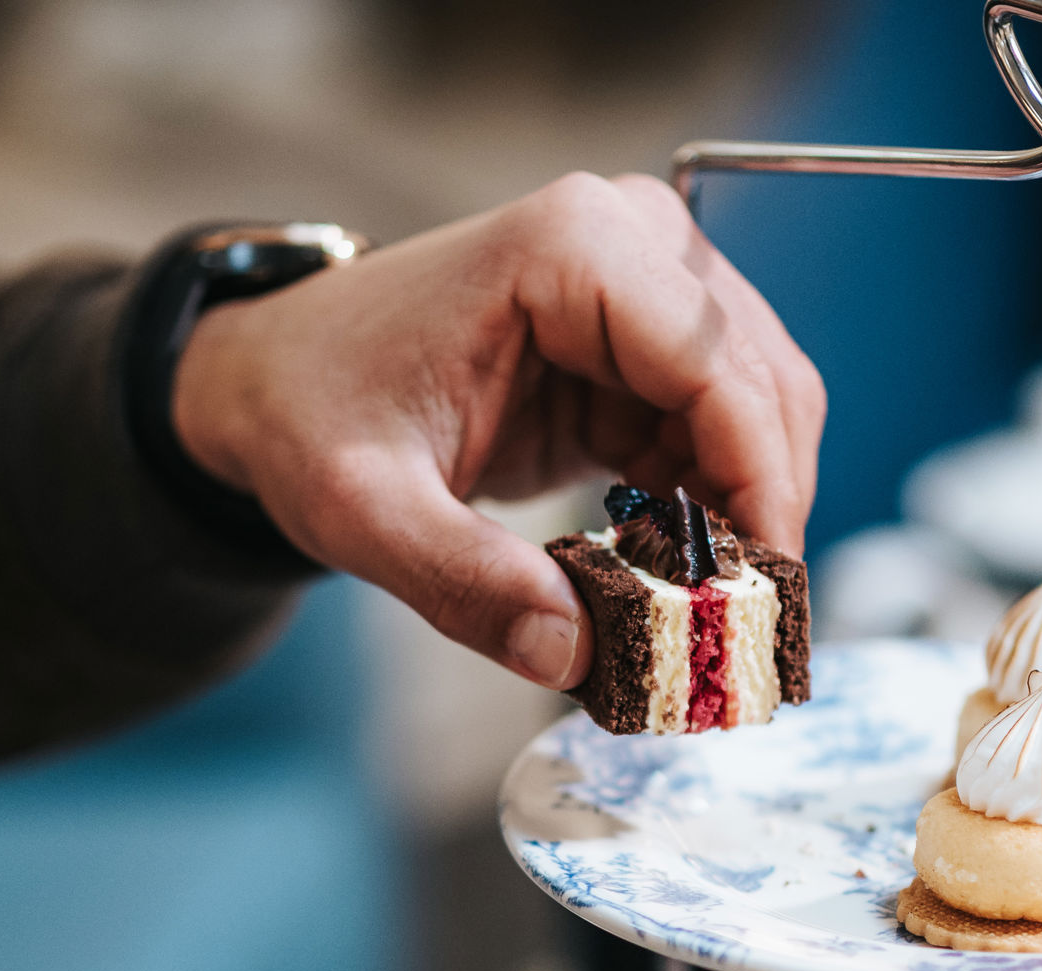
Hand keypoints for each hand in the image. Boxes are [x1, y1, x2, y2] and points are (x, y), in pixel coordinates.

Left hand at [171, 172, 824, 689]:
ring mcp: (643, 284)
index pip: (718, 368)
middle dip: (764, 511)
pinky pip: (719, 431)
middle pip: (763, 385)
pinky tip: (670, 572)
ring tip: (703, 613)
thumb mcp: (364, 511)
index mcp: (570, 250)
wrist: (277, 378)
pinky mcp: (640, 345)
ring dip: (744, 514)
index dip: (760, 485)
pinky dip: (713, 507)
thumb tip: (575, 658)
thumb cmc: (310, 414)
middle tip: (741, 631)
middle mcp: (627, 241)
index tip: (761, 595)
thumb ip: (466, 584)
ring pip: (759, 411)